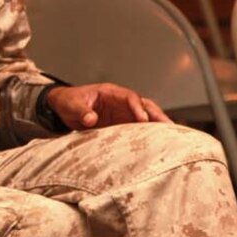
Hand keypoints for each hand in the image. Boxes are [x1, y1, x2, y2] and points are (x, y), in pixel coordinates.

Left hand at [47, 83, 171, 129]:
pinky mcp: (122, 124)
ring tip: (172, 137)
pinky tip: (159, 143)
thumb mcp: (71, 105)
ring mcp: (123, 113)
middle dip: (156, 115)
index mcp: (110, 92)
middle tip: (169, 127)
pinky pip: (138, 128)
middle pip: (144, 105)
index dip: (137, 107)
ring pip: (146, 116)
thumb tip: (90, 119)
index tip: (142, 118)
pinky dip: (149, 134)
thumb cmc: (69, 102)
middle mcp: (121, 101)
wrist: (64, 107)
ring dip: (157, 125)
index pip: (129, 97)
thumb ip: (81, 111)